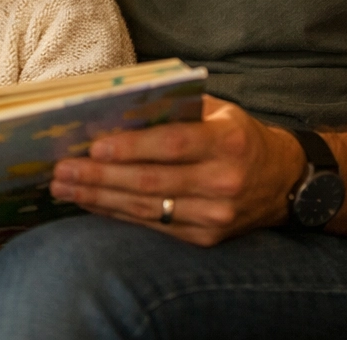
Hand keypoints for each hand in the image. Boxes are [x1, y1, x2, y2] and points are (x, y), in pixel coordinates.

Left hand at [48, 97, 305, 245]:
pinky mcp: (205, 238)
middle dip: (100, 177)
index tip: (94, 146)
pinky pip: (152, 227)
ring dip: (99, 199)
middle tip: (62, 170)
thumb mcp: (218, 112)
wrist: (284, 182)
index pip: (173, 145)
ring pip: (147, 209)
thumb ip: (174, 110)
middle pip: (152, 182)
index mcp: (229, 142)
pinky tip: (90, 203)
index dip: (132, 147)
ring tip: (64, 188)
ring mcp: (216, 216)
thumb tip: (115, 108)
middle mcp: (224, 182)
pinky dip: (117, 215)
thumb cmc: (238, 136)